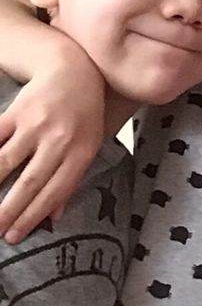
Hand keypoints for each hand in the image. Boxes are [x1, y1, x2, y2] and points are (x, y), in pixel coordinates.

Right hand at [0, 52, 105, 242]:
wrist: (74, 69)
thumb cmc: (84, 112)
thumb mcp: (89, 144)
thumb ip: (73, 178)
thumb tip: (55, 216)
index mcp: (81, 152)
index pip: (55, 192)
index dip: (33, 216)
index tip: (14, 236)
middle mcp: (59, 140)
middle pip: (30, 182)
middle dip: (9, 211)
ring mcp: (37, 125)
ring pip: (5, 163)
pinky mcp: (18, 111)